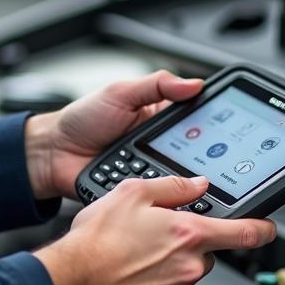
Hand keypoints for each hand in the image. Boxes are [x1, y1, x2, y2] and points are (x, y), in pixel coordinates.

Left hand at [24, 70, 203, 199]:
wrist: (52, 154)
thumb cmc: (82, 120)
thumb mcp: (120, 92)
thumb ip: (156, 85)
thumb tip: (194, 83)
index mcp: (161, 119)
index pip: (199, 123)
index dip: (216, 129)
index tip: (232, 135)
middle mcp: (161, 147)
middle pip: (198, 158)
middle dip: (207, 163)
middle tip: (214, 165)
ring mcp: (152, 172)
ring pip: (183, 183)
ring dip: (187, 184)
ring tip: (196, 184)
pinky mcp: (140, 195)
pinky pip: (160, 201)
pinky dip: (165, 201)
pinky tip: (170, 200)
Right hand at [34, 175, 275, 284]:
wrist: (72, 281)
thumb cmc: (97, 239)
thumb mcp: (132, 193)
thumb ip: (172, 187)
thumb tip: (196, 185)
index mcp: (188, 234)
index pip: (243, 233)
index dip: (262, 229)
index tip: (269, 229)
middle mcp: (190, 267)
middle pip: (204, 254)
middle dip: (185, 246)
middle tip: (152, 239)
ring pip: (184, 278)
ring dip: (167, 269)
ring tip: (133, 260)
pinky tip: (130, 281)